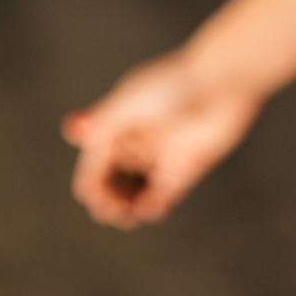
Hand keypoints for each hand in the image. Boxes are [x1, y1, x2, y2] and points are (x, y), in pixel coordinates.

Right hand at [61, 48, 262, 225]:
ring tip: (129, 214)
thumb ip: (103, 121)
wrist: (225, 81)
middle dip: (106, 202)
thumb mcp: (131, 101)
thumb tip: (71, 127)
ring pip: (133, 195)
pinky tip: (151, 207)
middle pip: (110, 185)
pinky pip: (161, 198)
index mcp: (117, 127)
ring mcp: (159, 158)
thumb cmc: (176, 84)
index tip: (94, 197)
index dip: (91, 186)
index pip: (93, 167)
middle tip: (112, 211)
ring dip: (126, 210)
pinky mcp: (184, 169)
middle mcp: (135, 145)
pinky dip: (152, 207)